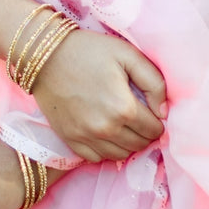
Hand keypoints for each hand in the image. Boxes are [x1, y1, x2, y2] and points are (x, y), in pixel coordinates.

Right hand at [32, 29, 165, 163]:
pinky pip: (97, 158)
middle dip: (145, 133)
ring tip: (123, 124)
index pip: (155, 130)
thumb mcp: (128, 55)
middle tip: (139, 116)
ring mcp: (86, 137)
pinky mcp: (70, 140)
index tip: (151, 110)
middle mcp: (106, 129)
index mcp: (124, 108)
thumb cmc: (89, 50)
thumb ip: (155, 82)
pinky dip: (106, 149)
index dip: (157, 120)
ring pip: (120, 155)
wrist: (45, 55)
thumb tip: (163, 112)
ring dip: (127, 142)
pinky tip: (105, 131)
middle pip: (140, 145)